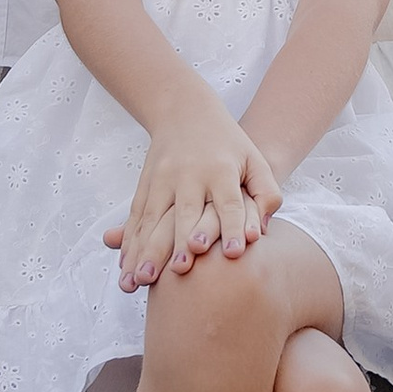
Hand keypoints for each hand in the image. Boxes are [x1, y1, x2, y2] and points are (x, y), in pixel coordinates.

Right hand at [104, 98, 280, 289]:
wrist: (184, 110)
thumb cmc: (228, 144)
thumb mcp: (254, 159)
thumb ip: (266, 192)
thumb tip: (259, 231)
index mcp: (220, 170)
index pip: (228, 203)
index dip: (232, 227)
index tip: (235, 253)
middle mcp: (189, 175)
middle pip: (185, 213)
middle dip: (181, 242)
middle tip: (181, 271)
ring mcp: (162, 181)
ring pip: (152, 220)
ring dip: (145, 252)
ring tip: (142, 281)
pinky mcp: (144, 186)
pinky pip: (136, 219)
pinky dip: (129, 245)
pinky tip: (126, 270)